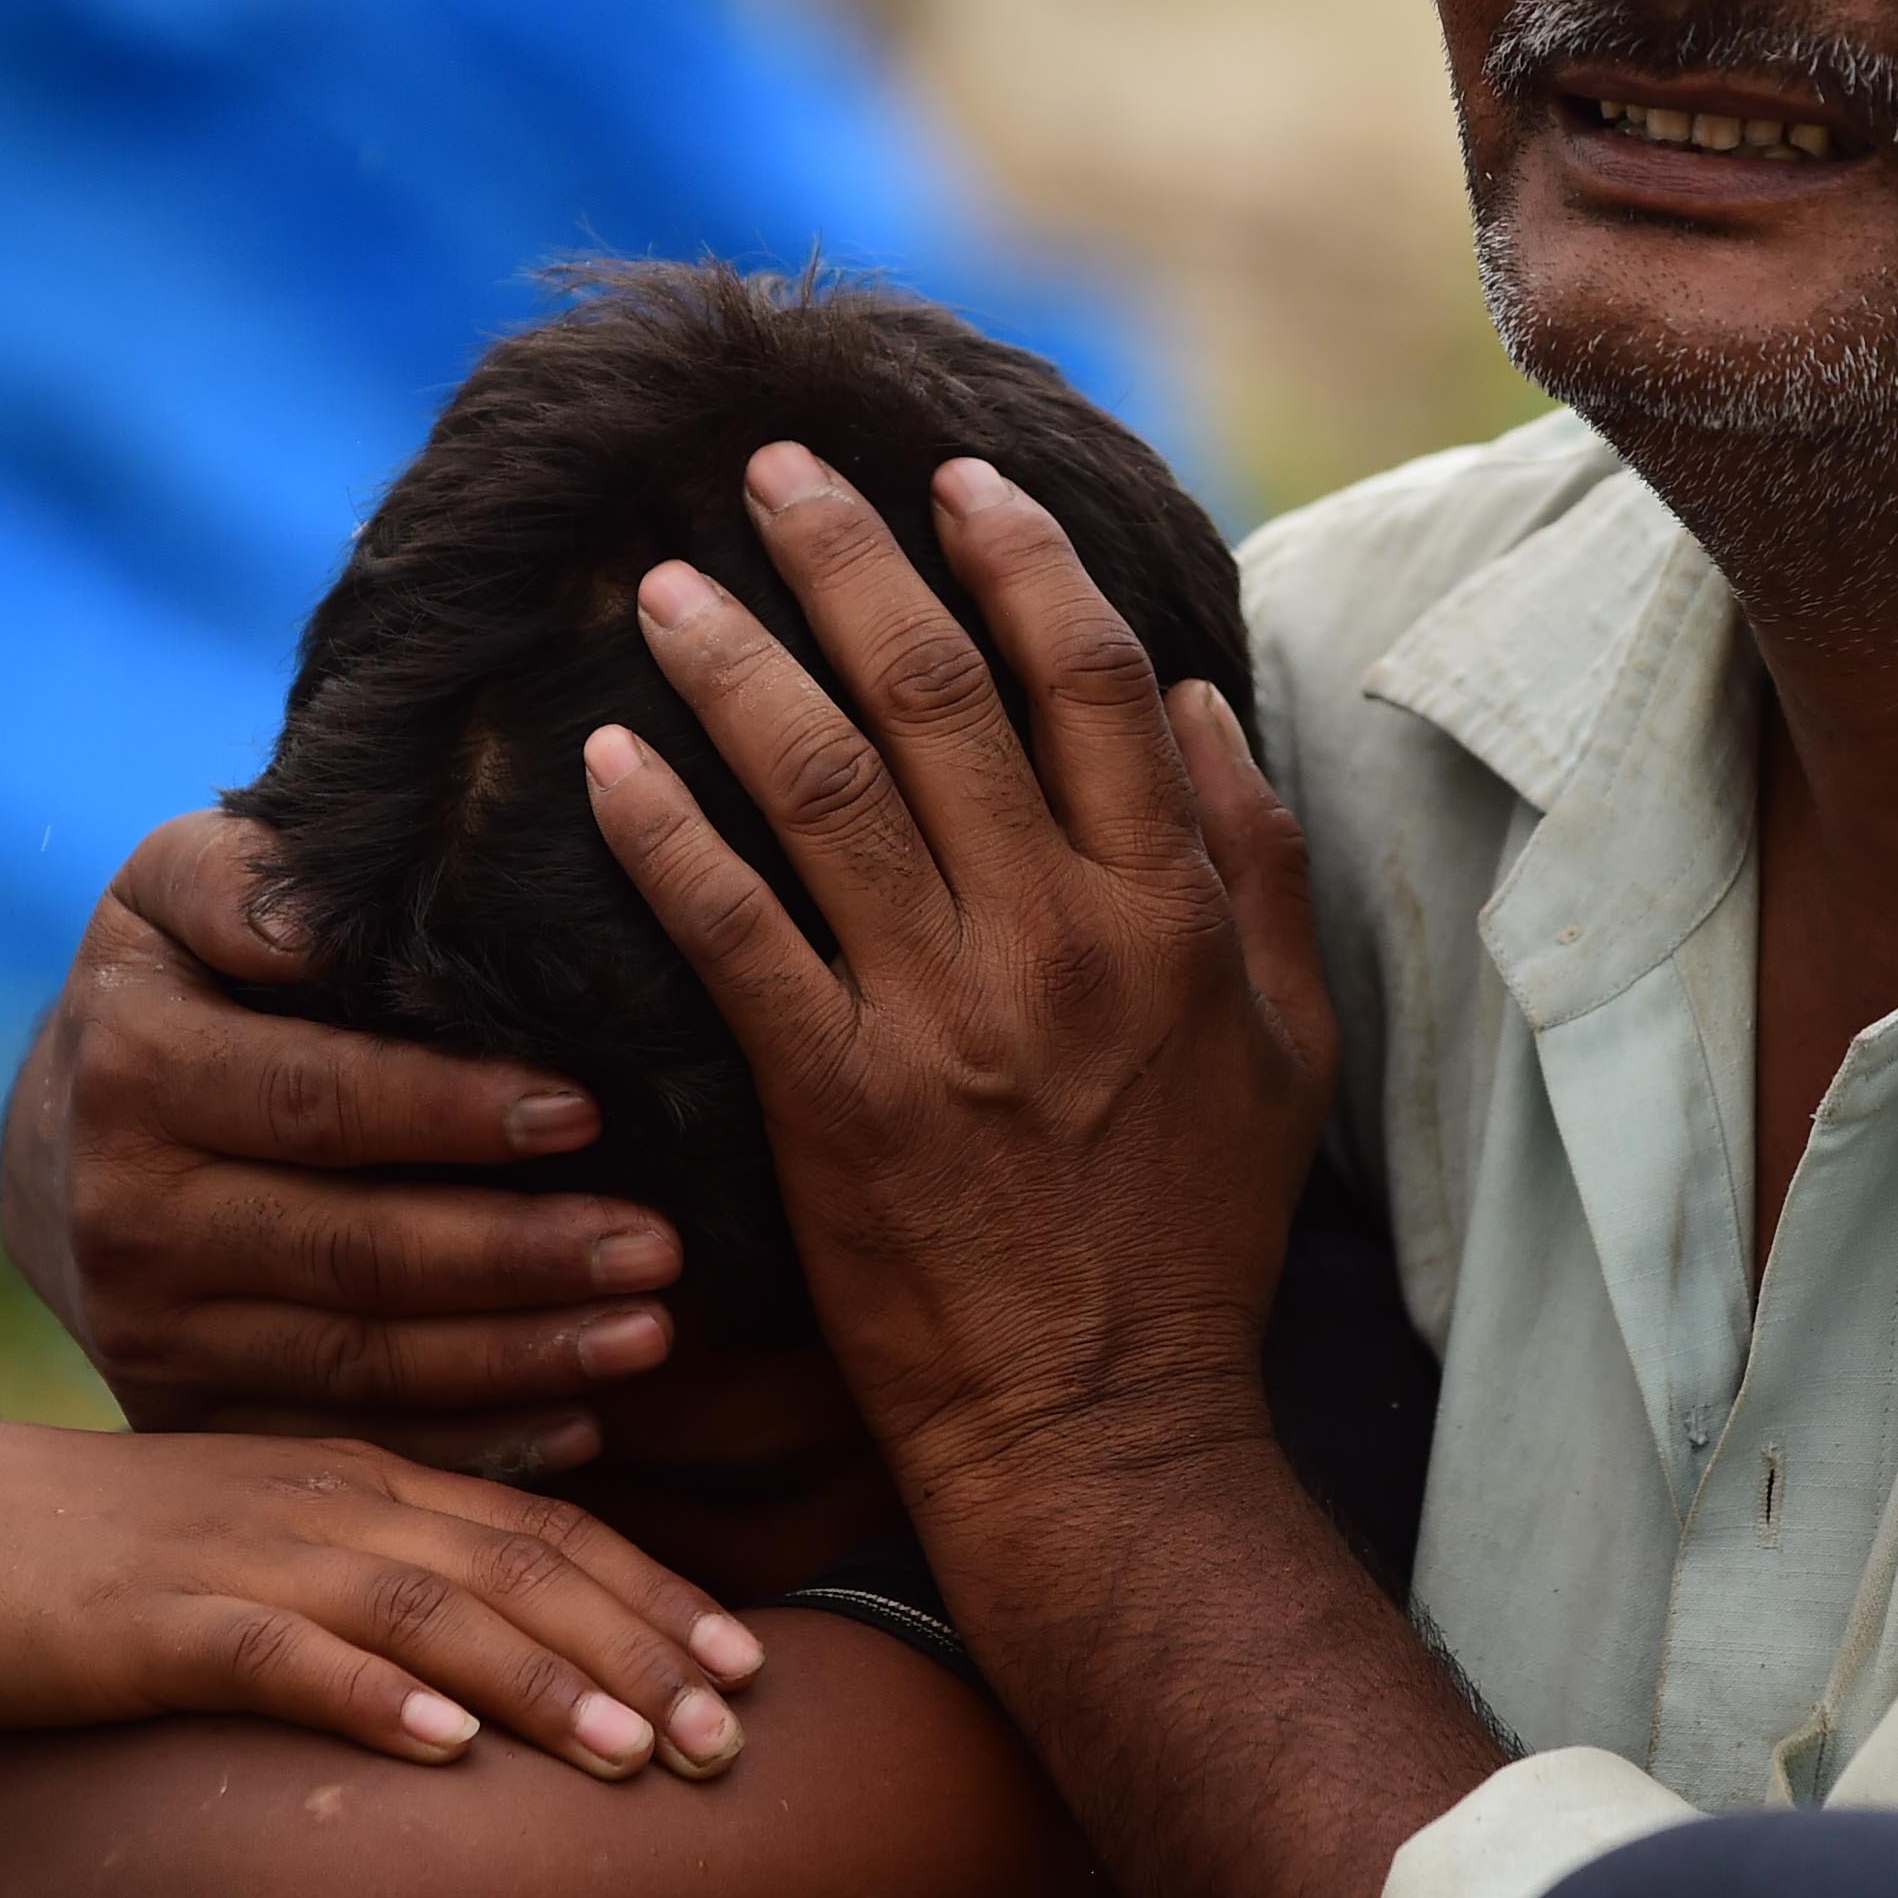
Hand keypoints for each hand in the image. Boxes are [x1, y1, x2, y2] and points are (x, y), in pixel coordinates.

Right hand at [0, 811, 687, 1468]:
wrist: (65, 1143)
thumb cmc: (180, 983)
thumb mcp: (175, 887)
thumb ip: (238, 876)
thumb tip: (310, 922)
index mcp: (134, 1073)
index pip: (318, 1098)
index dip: (453, 1110)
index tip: (586, 1110)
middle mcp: (128, 1220)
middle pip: (351, 1252)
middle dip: (517, 1256)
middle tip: (658, 1250)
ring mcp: (152, 1337)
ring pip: (359, 1366)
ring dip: (517, 1359)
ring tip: (649, 1334)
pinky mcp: (187, 1421)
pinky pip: (343, 1446)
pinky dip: (467, 1448)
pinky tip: (581, 1426)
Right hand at [0, 1414, 768, 1779]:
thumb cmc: (85, 1561)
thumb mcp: (254, 1549)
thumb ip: (368, 1577)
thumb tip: (489, 1661)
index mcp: (351, 1477)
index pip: (539, 1528)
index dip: (654, 1593)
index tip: (754, 1666)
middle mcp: (315, 1500)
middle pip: (515, 1566)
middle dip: (640, 1648)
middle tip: (740, 1732)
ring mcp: (232, 1555)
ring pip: (424, 1610)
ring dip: (541, 1683)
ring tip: (640, 1755)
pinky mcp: (144, 1623)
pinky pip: (275, 1657)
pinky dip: (367, 1700)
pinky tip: (442, 1753)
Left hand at [579, 444, 1337, 1497]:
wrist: (1103, 1429)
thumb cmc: (1192, 1238)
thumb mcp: (1289, 1045)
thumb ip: (1251, 862)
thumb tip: (1194, 700)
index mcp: (1168, 913)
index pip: (1090, 679)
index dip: (1017, 559)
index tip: (951, 478)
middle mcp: (1059, 941)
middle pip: (940, 695)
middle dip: (851, 558)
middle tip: (771, 467)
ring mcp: (945, 1018)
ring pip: (827, 787)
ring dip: (739, 664)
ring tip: (667, 582)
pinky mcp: (838, 1104)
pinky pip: (737, 933)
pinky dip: (668, 833)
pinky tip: (608, 759)